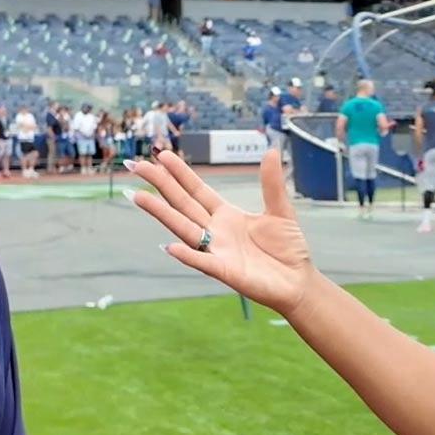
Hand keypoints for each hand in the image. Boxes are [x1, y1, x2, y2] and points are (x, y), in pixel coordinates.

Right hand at [131, 150, 318, 316]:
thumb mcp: (281, 210)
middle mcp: (215, 232)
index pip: (196, 191)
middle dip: (160, 185)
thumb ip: (272, 183)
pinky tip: (170, 246)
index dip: (179, 173)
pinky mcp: (226, 272)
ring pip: (184, 229)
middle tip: (135, 165)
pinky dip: (188, 255)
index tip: (160, 155)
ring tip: (138, 196)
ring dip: (161, 213)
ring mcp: (217, 252)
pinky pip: (203, 262)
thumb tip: (271, 151)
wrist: (299, 283)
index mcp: (226, 216)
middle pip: (182, 204)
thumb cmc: (288, 249)